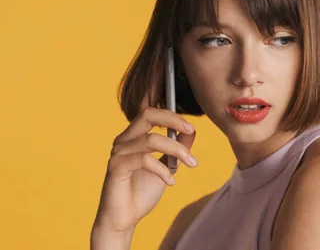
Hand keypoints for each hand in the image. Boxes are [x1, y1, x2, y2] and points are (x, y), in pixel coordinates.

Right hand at [92, 107, 197, 238]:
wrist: (125, 218)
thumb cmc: (142, 192)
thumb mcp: (167, 166)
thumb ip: (177, 148)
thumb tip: (191, 131)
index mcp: (133, 137)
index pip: (150, 113)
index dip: (171, 114)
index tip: (191, 127)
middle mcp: (123, 141)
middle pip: (147, 116)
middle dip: (173, 120)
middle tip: (191, 130)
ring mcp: (118, 153)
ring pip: (152, 140)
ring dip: (177, 150)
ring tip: (191, 164)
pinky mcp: (116, 167)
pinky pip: (145, 160)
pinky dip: (163, 170)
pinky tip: (171, 182)